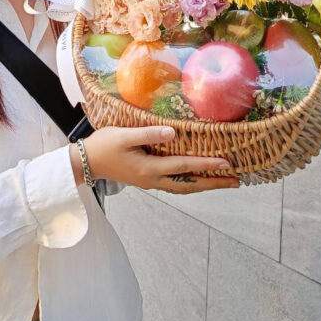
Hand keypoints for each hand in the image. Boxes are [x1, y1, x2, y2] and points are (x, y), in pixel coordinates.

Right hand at [70, 125, 239, 194]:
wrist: (84, 163)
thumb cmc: (103, 145)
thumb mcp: (124, 136)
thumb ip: (149, 134)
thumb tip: (173, 132)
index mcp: (149, 168)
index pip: (185, 167)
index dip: (207, 165)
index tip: (227, 164)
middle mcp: (153, 180)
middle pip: (190, 185)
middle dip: (213, 182)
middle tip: (236, 181)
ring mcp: (150, 182)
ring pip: (184, 188)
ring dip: (204, 185)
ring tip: (223, 182)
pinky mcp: (146, 180)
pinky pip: (176, 185)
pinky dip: (191, 184)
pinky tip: (196, 180)